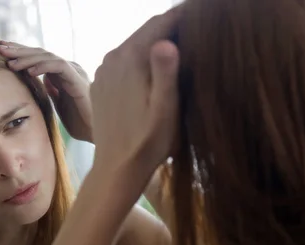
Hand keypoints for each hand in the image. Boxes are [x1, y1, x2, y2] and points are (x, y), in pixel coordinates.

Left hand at [0, 42, 92, 141]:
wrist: (97, 133)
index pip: (39, 59)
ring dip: (27, 57)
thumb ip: (51, 92)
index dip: (20, 54)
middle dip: (19, 50)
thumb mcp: (59, 106)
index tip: (2, 53)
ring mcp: (74, 72)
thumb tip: (40, 80)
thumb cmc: (81, 124)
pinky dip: (42, 66)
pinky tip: (29, 72)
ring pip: (47, 56)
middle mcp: (69, 69)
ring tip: (10, 61)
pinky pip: (58, 66)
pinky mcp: (77, 79)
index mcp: (63, 75)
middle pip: (40, 54)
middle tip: (0, 49)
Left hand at [90, 7, 180, 181]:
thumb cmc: (148, 142)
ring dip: (155, 44)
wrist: (117, 169)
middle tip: (195, 30)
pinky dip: (140, 60)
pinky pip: (123, 62)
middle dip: (170, 28)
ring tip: (180, 48)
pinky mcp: (101, 84)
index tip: (203, 16)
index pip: (160, 22)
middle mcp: (112, 58)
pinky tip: (154, 71)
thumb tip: (167, 42)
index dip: (183, 16)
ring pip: (134, 46)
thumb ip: (166, 73)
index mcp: (130, 57)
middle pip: (146, 31)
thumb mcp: (166, 109)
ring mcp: (103, 71)